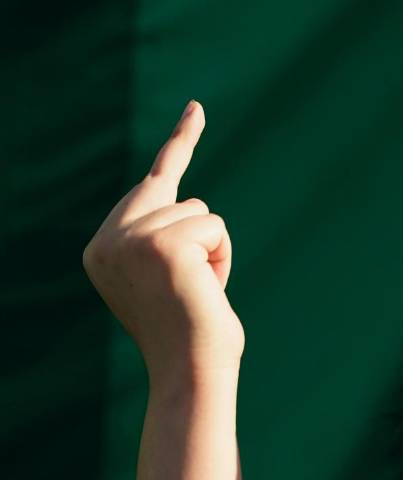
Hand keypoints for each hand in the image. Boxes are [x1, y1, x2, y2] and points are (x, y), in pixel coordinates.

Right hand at [83, 101, 242, 380]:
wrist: (190, 371)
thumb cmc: (191, 336)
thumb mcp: (169, 283)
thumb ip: (168, 244)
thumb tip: (196, 216)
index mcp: (104, 248)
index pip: (151, 185)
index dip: (181, 143)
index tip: (199, 108)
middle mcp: (109, 239)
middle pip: (181, 197)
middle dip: (201, 227)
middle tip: (195, 268)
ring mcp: (131, 239)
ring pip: (203, 213)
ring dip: (213, 254)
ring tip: (198, 292)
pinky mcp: (162, 243)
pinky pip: (215, 228)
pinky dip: (222, 259)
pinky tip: (205, 289)